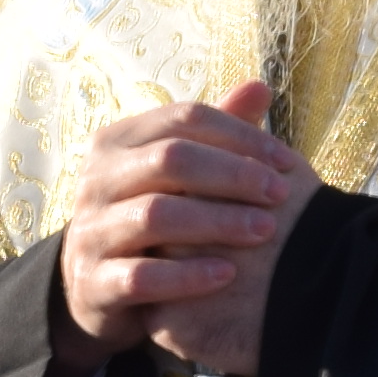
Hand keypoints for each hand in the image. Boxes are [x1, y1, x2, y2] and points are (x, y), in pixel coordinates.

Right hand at [52, 80, 314, 376]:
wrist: (100, 289)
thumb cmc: (153, 219)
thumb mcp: (178, 176)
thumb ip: (216, 134)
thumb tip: (260, 86)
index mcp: (118, 142)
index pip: (185, 118)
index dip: (241, 135)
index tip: (288, 163)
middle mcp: (95, 179)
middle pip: (170, 159)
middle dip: (234, 174)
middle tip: (281, 194)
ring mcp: (89, 232)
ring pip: (156, 215)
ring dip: (218, 222)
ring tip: (265, 231)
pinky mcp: (92, 284)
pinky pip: (142, 276)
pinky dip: (187, 275)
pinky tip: (228, 275)